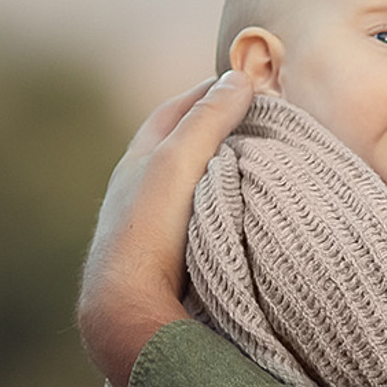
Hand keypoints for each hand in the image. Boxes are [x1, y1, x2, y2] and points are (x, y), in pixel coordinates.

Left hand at [77, 71, 256, 386]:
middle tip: (259, 118)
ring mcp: (151, 224)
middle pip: (181, 145)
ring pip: (190, 183)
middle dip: (216, 127)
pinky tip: (241, 212)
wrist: (127, 308)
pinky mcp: (166, 257)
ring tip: (258, 163)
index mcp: (138, 159)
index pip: (176, 110)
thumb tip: (239, 78)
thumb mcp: (178, 161)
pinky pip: (197, 216)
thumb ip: (208, 119)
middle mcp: (139, 188)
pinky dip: (220, 203)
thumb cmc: (148, 229)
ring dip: (220, 169)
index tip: (246, 82)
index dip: (210, 91)